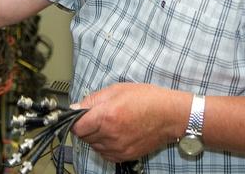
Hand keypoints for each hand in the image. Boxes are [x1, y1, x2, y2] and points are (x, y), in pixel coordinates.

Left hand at [71, 83, 189, 162]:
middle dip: (86, 126)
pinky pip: (105, 154)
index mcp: (106, 116)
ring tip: (109, 124)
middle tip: (97, 116)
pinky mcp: (125, 155)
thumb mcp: (117, 90)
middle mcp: (110, 134)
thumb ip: (92, 100)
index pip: (76, 126)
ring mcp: (118, 147)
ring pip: (94, 146)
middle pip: (84, 137)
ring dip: (95, 136)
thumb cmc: (147, 99)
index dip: (75, 120)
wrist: (170, 115)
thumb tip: (75, 108)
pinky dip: (105, 145)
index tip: (78, 116)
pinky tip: (114, 134)